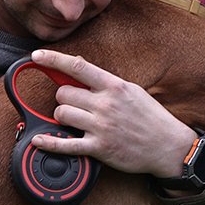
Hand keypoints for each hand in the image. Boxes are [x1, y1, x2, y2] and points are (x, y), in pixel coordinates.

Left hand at [27, 49, 196, 177]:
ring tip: (77, 121)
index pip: (78, 67)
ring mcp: (101, 126)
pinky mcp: (99, 148)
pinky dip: (49, 143)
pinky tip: (39, 141)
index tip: (37, 56)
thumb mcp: (132, 91)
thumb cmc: (150, 117)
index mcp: (114, 86)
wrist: (168, 146)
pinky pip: (65, 144)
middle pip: (63, 93)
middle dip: (64, 98)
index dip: (53, 60)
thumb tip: (79, 67)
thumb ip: (105, 81)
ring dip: (63, 117)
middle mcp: (106, 104)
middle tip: (75, 104)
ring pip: (62, 114)